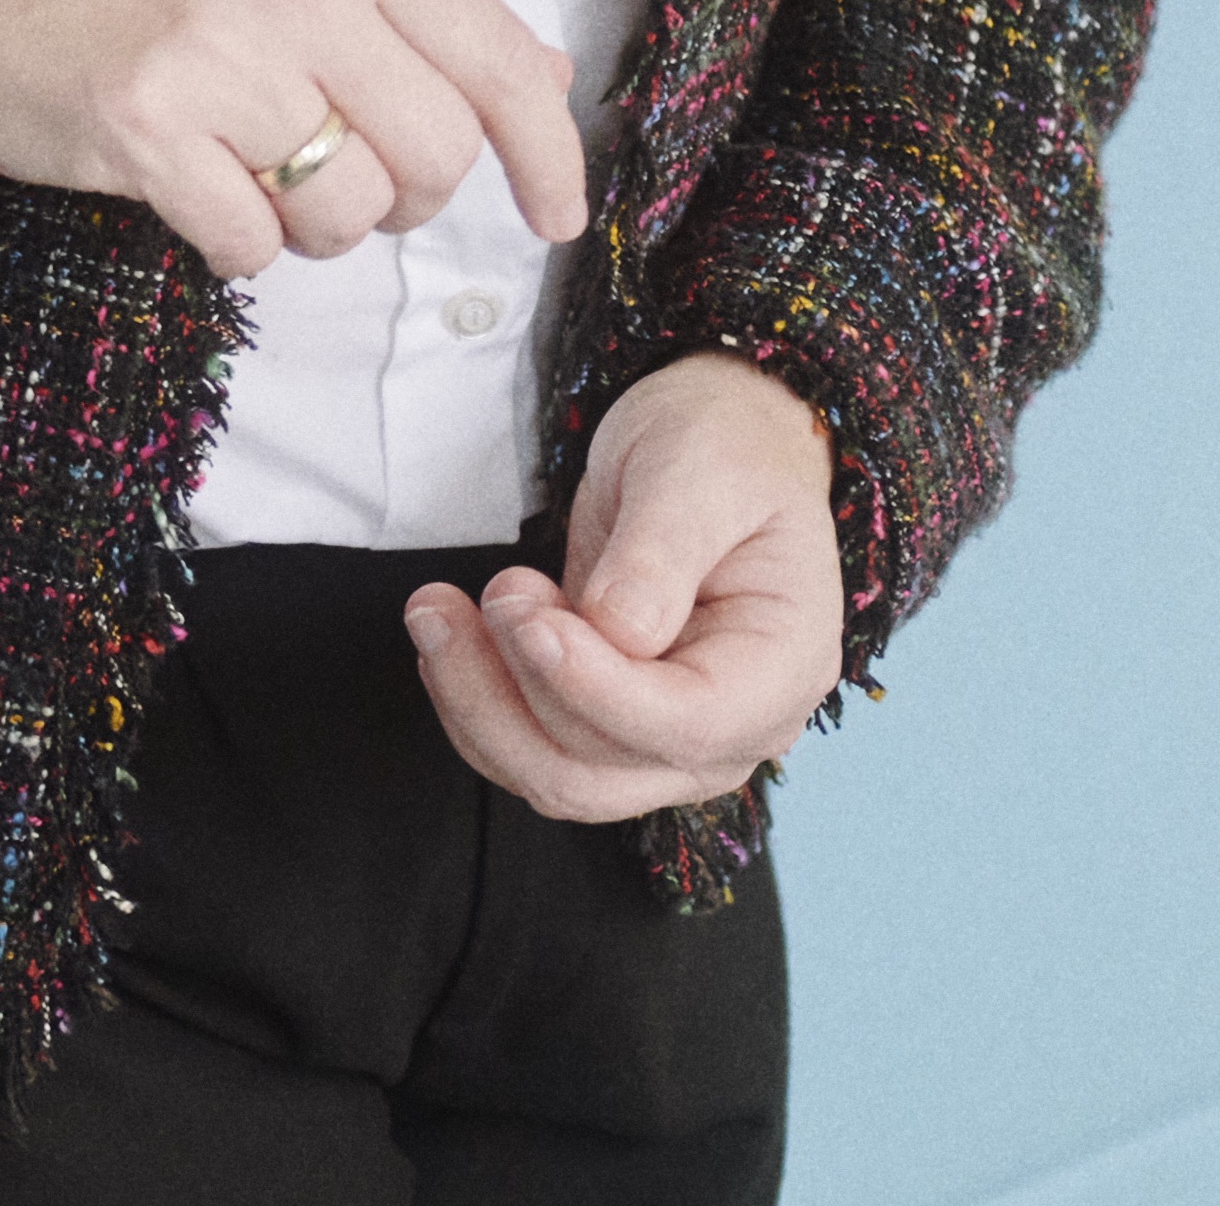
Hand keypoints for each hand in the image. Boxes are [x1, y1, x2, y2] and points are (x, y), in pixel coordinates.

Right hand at [0, 0, 588, 283]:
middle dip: (404, 201)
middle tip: (338, 181)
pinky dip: (236, 250)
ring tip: (251, 178)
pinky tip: (196, 199)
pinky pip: (252, 246)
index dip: (548, 153)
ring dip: (315, 229)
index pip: (498, 57)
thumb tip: (544, 74)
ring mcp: (215, 52)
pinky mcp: (145, 125)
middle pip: (435, 155)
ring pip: (351, 211)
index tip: (555, 216)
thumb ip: (409, 10)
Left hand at [405, 354, 844, 821]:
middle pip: (603, 771)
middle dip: (514, 691)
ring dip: (477, 702)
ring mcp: (667, 739)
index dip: (595, 688)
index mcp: (781, 667)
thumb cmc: (722, 447)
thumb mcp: (699, 469)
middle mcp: (731, 728)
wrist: (712, 444)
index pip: (687, 724)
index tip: (526, 617)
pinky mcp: (608, 724)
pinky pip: (528, 750)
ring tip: (438, 607)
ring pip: (553, 775)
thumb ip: (662, 551)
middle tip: (488, 587)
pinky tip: (452, 636)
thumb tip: (620, 631)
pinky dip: (475, 704)